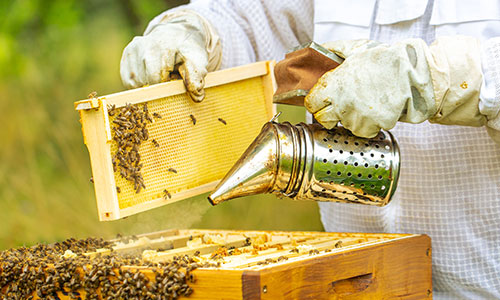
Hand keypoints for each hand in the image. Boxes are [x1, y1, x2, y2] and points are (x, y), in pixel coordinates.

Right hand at [120, 11, 220, 101]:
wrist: (176, 33)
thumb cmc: (187, 49)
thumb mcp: (198, 60)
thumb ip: (197, 77)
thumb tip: (197, 96)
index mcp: (162, 46)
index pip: (157, 79)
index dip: (167, 86)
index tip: (175, 80)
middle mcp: (143, 45)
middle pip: (146, 82)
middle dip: (160, 85)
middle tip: (170, 75)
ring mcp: (132, 49)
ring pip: (136, 83)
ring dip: (150, 85)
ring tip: (161, 73)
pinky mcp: (126, 55)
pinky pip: (129, 81)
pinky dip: (140, 83)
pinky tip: (151, 74)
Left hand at [305, 37, 483, 137]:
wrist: (412, 73)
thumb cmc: (384, 60)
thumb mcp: (356, 49)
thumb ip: (335, 50)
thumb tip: (320, 49)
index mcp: (334, 85)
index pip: (311, 104)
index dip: (316, 103)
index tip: (323, 102)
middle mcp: (341, 103)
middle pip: (323, 120)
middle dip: (330, 115)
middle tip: (342, 106)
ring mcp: (356, 117)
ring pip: (345, 126)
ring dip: (352, 118)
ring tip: (365, 103)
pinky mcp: (371, 126)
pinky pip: (364, 131)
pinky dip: (369, 125)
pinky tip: (375, 111)